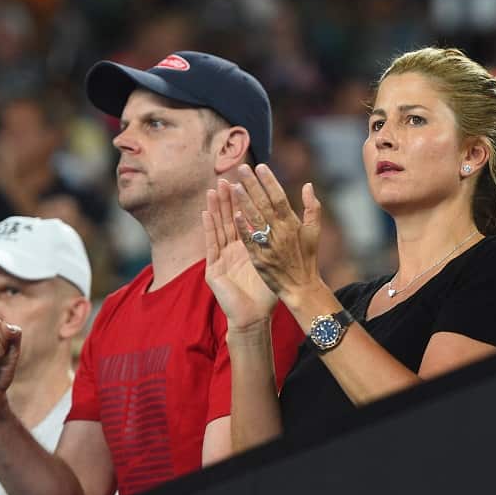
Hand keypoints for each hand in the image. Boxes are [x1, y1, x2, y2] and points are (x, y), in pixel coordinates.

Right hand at [203, 181, 277, 330]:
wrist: (254, 316)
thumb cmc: (267, 292)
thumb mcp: (275, 262)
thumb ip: (280, 240)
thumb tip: (290, 221)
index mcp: (248, 247)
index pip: (245, 219)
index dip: (244, 201)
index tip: (245, 181)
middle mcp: (233, 250)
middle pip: (230, 219)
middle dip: (228, 199)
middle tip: (225, 178)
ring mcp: (221, 258)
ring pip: (219, 228)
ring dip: (216, 209)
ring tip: (213, 190)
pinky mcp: (213, 268)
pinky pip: (211, 245)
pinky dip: (208, 228)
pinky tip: (205, 213)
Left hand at [229, 164, 322, 303]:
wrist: (301, 287)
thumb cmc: (307, 258)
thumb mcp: (314, 231)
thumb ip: (313, 207)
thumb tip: (308, 185)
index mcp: (293, 223)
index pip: (279, 197)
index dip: (269, 181)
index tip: (260, 166)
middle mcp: (281, 232)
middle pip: (264, 204)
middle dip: (252, 185)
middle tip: (242, 168)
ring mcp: (269, 245)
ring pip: (255, 219)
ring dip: (244, 201)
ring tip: (233, 186)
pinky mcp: (260, 258)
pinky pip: (250, 240)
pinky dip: (243, 227)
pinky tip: (234, 214)